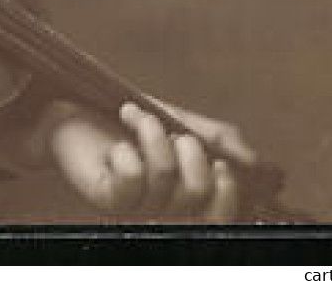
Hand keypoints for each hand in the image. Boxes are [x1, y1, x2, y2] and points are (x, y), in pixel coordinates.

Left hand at [47, 98, 258, 221]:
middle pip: (198, 194)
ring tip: (137, 118)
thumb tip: (259, 164)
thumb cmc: (128, 125)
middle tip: (170, 131)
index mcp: (185, 202)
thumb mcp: (182, 123)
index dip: (226, 190)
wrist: (73, 112)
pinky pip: (132, 177)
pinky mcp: (106, 198)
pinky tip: (117, 143)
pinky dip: (129, 147)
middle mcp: (163, 213)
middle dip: (189, 150)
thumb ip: (220, 141)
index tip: (215, 159)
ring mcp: (134, 208)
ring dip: (154, 135)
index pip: (221, 218)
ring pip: (164, 177)